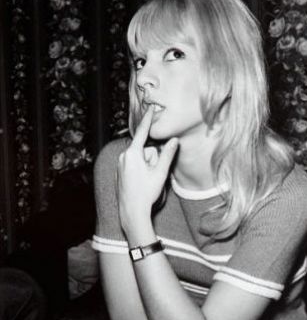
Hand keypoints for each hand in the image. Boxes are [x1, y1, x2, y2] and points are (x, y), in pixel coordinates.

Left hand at [117, 105, 178, 231]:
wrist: (132, 211)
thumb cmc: (146, 193)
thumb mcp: (160, 173)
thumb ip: (167, 155)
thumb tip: (174, 141)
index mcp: (132, 154)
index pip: (143, 132)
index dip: (148, 119)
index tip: (151, 107)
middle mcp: (123, 156)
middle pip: (144, 150)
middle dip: (152, 158)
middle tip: (153, 175)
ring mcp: (120, 165)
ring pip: (140, 159)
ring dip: (147, 166)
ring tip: (146, 181)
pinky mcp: (119, 172)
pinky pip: (133, 166)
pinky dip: (140, 171)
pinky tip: (140, 184)